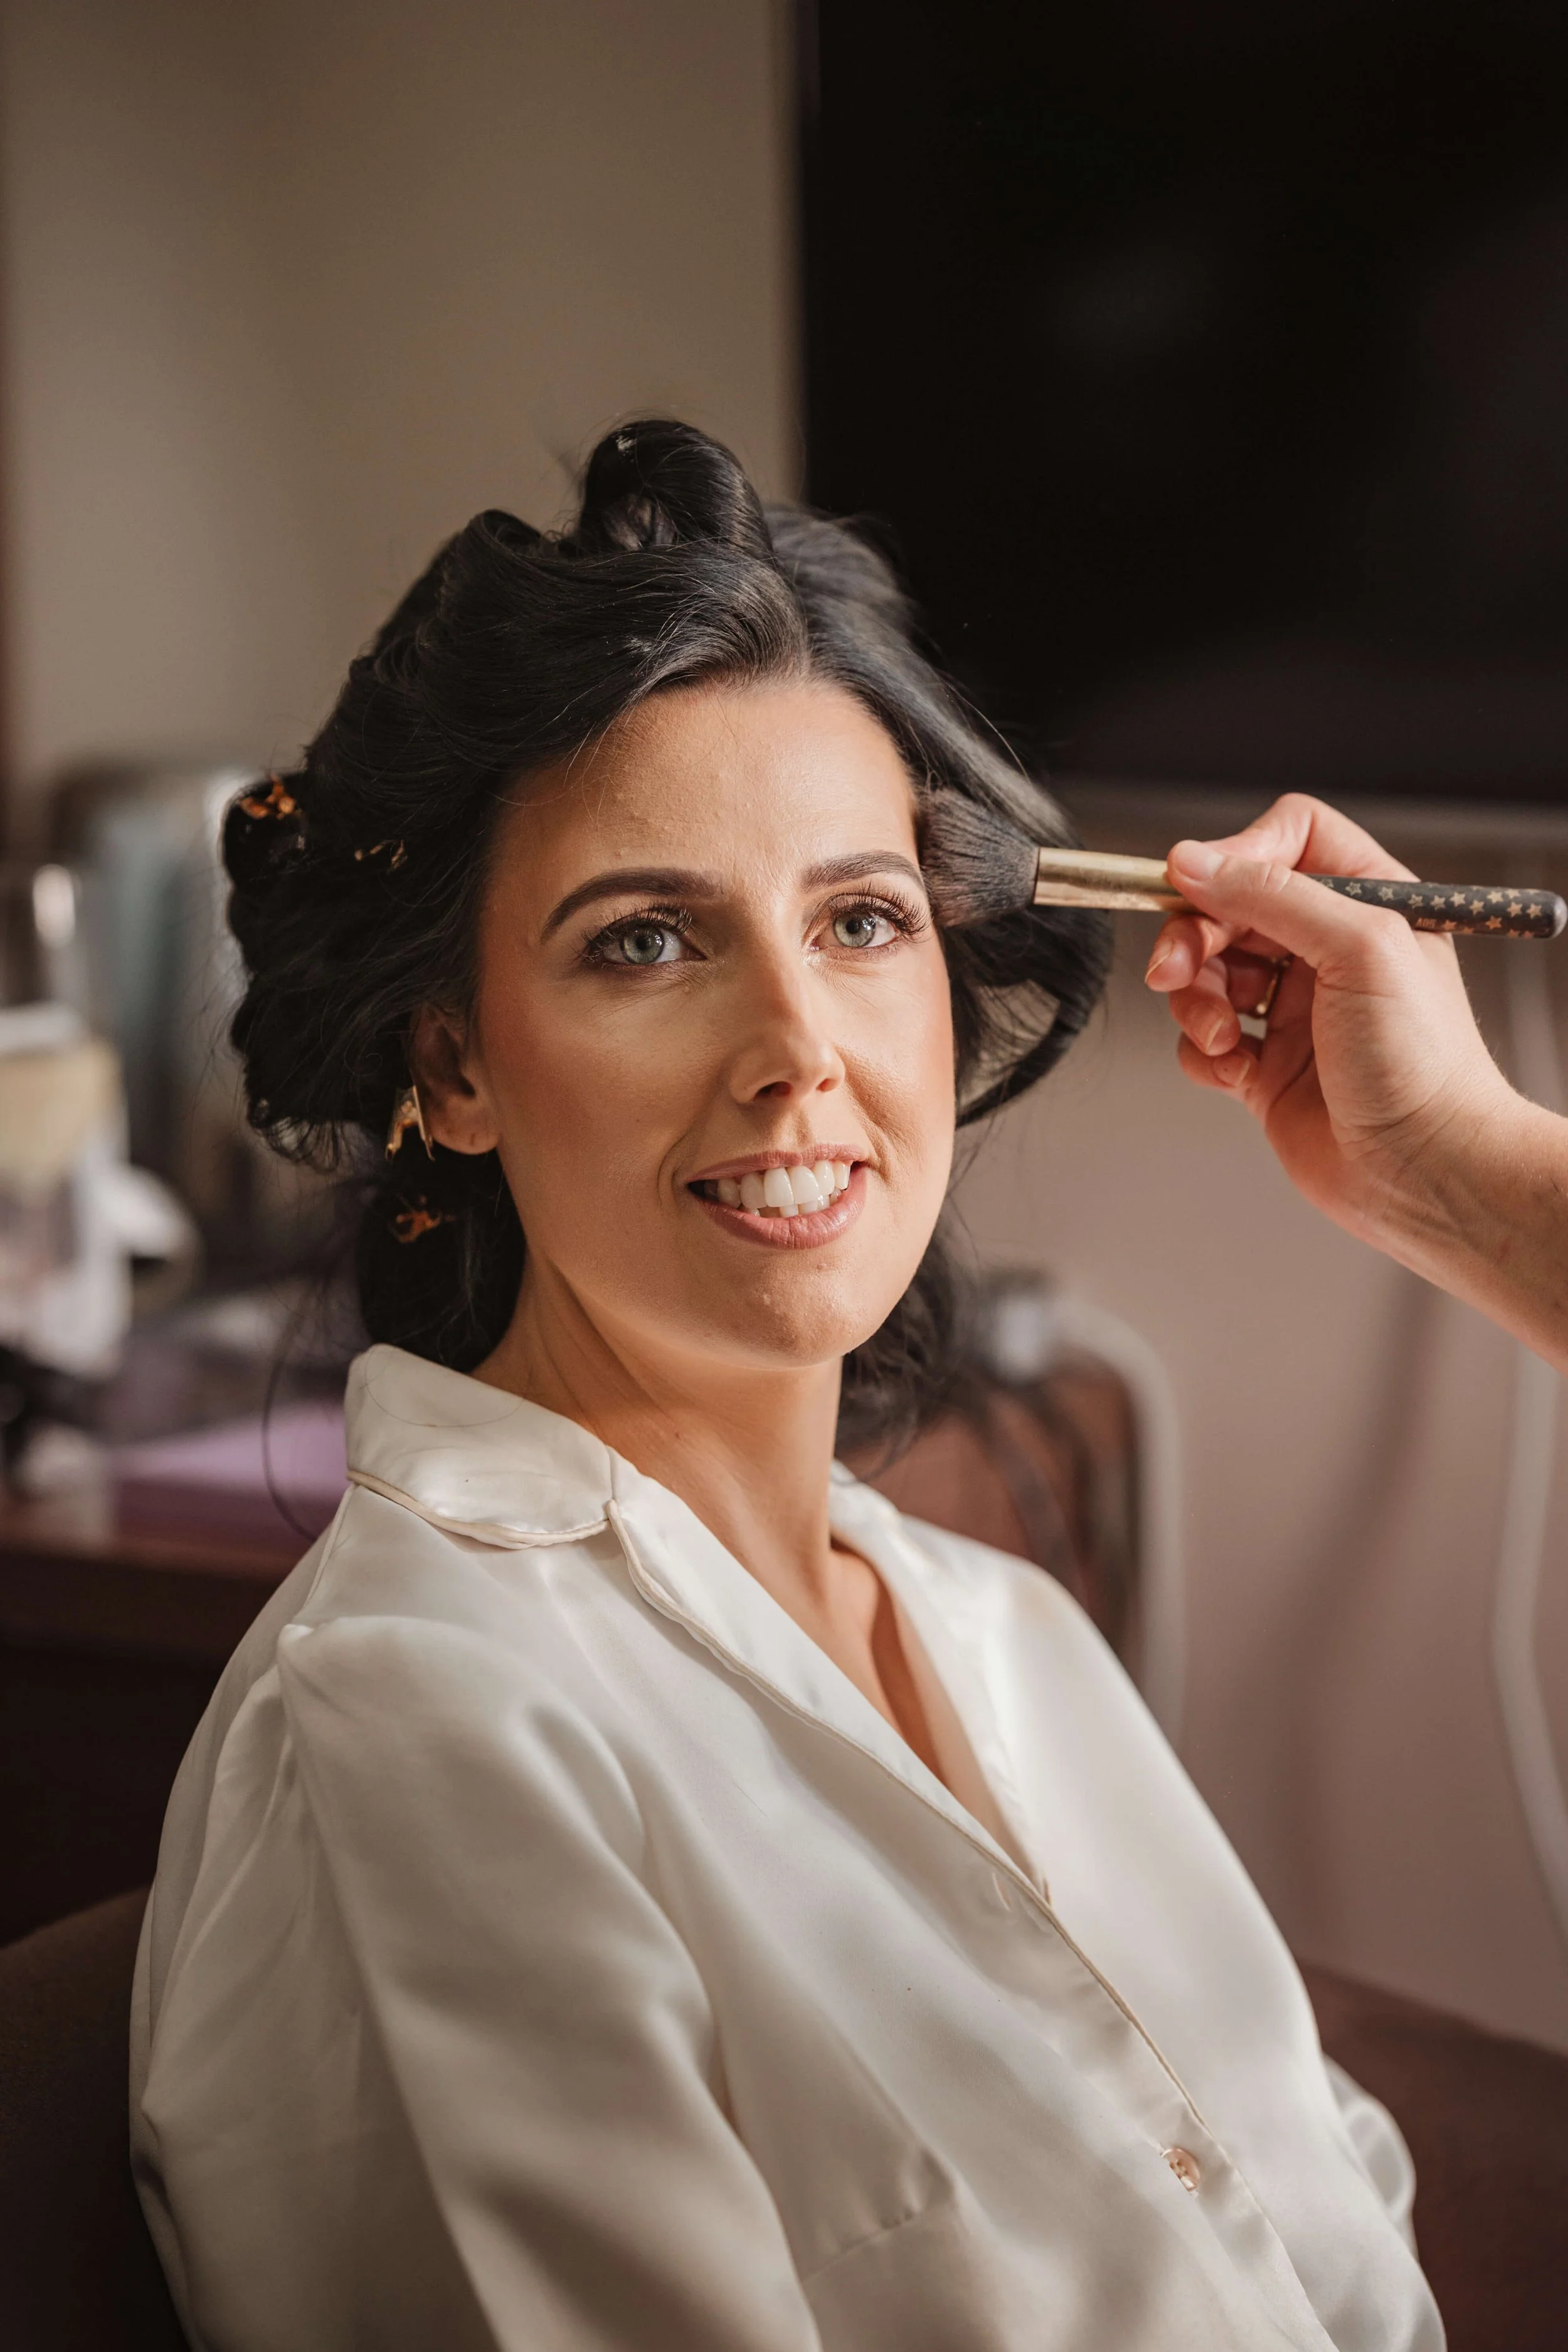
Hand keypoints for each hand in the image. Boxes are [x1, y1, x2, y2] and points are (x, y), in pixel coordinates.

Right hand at [1142, 793, 1517, 1254]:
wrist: (1425, 1170)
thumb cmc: (1421, 1064)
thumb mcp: (1359, 947)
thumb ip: (1273, 895)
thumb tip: (1196, 862)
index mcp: (1365, 904)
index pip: (1289, 840)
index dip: (1237, 854)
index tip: (1196, 882)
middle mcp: (1326, 951)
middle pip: (1229, 906)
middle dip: (1193, 935)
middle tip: (1175, 968)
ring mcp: (1293, 1010)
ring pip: (1206, 973)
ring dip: (1194, 1000)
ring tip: (1219, 1033)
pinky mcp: (1264, 1066)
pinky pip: (1202, 1040)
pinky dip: (1202, 1052)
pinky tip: (1232, 1070)